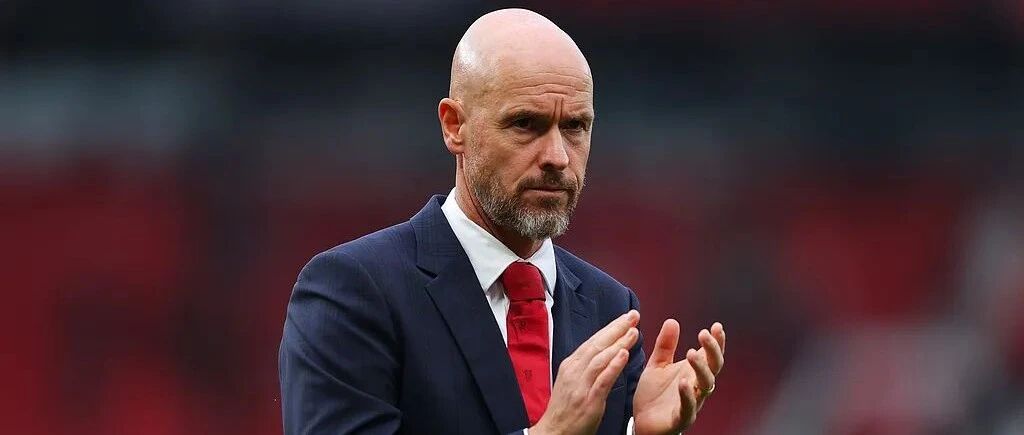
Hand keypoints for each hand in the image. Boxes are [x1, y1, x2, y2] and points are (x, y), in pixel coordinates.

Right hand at [530, 310, 640, 434]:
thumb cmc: (564, 409)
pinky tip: (624, 355)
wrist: (553, 432)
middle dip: (616, 328)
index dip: (610, 328)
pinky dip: (613, 366)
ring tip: (633, 332)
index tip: (625, 317)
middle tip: (633, 315)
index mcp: (571, 365)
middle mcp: (575, 371)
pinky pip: (602, 380)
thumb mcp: (571, 381)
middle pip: (597, 344)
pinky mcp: (588, 401)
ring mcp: (581, 385)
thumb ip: (585, 366)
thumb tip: (601, 350)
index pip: (593, 341)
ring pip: (601, 359)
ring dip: (618, 343)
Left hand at [632, 321, 724, 434]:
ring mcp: (692, 402)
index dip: (716, 342)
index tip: (717, 326)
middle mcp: (696, 386)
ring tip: (692, 354)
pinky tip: (684, 383)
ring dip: (701, 369)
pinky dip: (688, 395)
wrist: (641, 422)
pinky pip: (689, 407)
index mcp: (692, 372)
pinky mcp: (681, 418)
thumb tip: (672, 321)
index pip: (711, 355)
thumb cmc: (654, 395)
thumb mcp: (657, 364)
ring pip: (705, 385)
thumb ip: (665, 345)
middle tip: (704, 334)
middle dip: (712, 350)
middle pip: (714, 367)